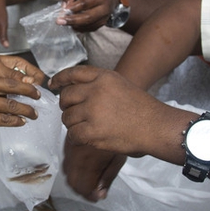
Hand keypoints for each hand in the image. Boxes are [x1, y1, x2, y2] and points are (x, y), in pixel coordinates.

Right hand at [0, 72, 40, 148]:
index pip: (3, 77)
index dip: (20, 82)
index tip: (30, 86)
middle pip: (11, 88)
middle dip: (28, 93)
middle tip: (38, 97)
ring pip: (9, 105)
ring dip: (25, 110)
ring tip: (33, 114)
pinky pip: (2, 120)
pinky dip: (14, 121)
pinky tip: (20, 122)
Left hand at [49, 65, 177, 154]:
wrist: (156, 127)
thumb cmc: (142, 109)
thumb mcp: (121, 85)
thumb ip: (99, 85)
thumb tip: (74, 92)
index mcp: (104, 77)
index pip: (73, 73)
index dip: (60, 78)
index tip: (52, 84)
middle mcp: (96, 91)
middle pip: (66, 96)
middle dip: (66, 106)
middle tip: (73, 113)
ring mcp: (93, 111)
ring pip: (67, 117)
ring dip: (73, 123)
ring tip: (86, 127)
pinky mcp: (92, 131)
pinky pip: (73, 134)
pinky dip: (77, 137)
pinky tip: (87, 137)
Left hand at [60, 0, 117, 31]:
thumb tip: (64, 6)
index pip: (85, 3)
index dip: (73, 8)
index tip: (63, 10)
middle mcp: (104, 7)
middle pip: (88, 17)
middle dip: (72, 20)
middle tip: (60, 21)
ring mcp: (104, 17)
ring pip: (88, 25)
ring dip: (74, 25)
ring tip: (65, 23)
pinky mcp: (102, 24)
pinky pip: (89, 29)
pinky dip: (79, 28)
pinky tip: (73, 25)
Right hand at [62, 139, 127, 201]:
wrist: (124, 114)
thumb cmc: (126, 136)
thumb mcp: (119, 159)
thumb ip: (108, 177)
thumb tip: (100, 194)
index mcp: (89, 160)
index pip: (81, 185)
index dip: (88, 194)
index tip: (96, 196)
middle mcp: (77, 151)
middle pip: (71, 178)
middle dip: (80, 188)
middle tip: (92, 190)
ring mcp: (72, 143)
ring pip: (67, 166)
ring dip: (76, 176)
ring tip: (89, 178)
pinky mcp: (71, 135)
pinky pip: (67, 154)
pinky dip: (73, 163)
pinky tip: (84, 163)